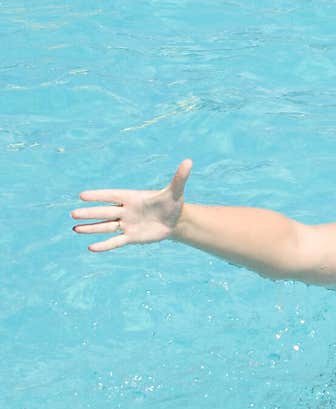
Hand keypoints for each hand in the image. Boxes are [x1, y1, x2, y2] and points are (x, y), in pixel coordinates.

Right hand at [71, 159, 192, 251]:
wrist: (175, 221)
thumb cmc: (172, 203)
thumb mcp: (176, 191)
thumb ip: (179, 177)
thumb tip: (189, 161)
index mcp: (131, 197)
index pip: (112, 196)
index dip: (99, 196)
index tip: (82, 196)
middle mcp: (125, 210)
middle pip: (105, 212)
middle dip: (90, 213)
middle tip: (74, 214)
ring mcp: (127, 224)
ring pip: (106, 226)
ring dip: (92, 228)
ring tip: (75, 228)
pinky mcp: (131, 237)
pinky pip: (115, 241)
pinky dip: (105, 245)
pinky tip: (91, 248)